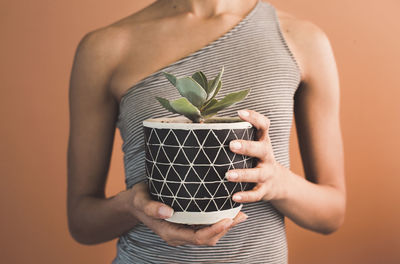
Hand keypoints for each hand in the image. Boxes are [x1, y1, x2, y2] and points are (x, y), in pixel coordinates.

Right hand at [126, 182, 248, 245]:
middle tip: (241, 215)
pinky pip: (205, 227)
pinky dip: (218, 221)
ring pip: (208, 235)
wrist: (133, 203)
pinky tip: (227, 211)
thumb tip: (168, 212)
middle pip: (207, 239)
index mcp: (170, 232)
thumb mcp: (140, 200)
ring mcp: (183, 230)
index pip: (197, 237)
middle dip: (225, 229)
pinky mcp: (186, 224)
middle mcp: (178, 235)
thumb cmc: (137, 200)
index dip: (215, 230)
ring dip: (225, 226)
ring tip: (239, 214)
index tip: (228, 219)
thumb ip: (151, 208)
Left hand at [225, 110, 288, 201]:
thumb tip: (202, 122)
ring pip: (257, 174)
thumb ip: (235, 136)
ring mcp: (267, 173)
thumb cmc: (255, 159)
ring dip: (243, 174)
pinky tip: (234, 197)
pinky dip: (246, 196)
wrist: (278, 183)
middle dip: (247, 147)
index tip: (240, 112)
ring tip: (228, 175)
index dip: (254, 117)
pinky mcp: (265, 190)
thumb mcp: (253, 146)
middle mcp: (267, 156)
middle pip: (261, 149)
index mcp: (262, 141)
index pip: (263, 125)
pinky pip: (256, 194)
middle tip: (231, 145)